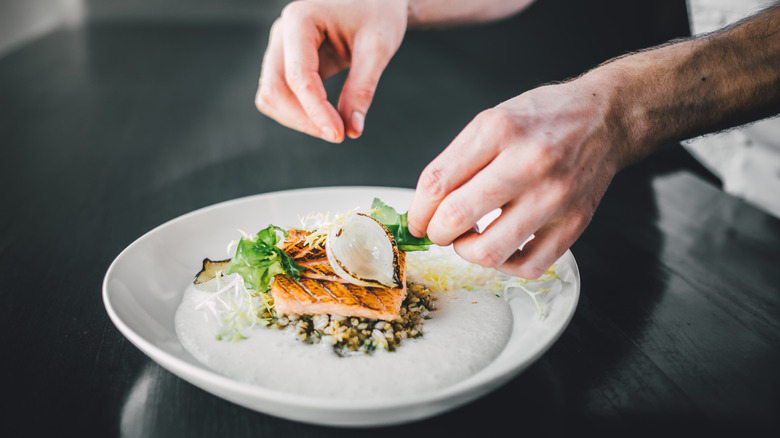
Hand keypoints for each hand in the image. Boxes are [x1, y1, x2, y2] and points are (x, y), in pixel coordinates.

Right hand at [255, 0, 407, 141]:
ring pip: (271, 96)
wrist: (376, 0)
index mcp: (301, 19)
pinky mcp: (287, 62)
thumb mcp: (377, 49)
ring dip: (298, 119)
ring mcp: (281, 47)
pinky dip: (299, 113)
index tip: (340, 134)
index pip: (299, 77)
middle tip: (339, 134)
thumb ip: (362, 89)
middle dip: (304, 119)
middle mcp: (283, 32)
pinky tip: (327, 117)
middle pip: (274, 89)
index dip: (316, 111)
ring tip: (335, 126)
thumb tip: (353, 130)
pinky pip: (280, 96)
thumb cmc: (378, 14)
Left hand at [407, 77, 626, 278]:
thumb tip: (424, 210)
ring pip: (490, 251)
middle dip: (437, 233)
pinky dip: (506, 265)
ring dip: (467, 252)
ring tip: (470, 238)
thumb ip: (455, 162)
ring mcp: (554, 197)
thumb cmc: (542, 120)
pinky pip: (528, 266)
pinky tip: (502, 246)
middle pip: (456, 218)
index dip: (417, 212)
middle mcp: (529, 163)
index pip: (437, 182)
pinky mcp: (574, 223)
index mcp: (499, 131)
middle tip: (440, 230)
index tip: (416, 221)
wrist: (603, 119)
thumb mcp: (491, 121)